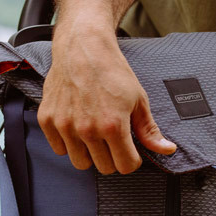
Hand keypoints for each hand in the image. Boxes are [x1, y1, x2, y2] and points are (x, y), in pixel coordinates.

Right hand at [37, 28, 176, 173]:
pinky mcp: (48, 120)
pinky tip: (77, 127)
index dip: (132, 160)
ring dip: (90, 153)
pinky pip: (59, 149)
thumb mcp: (138, 99)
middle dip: (112, 157)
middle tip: (113, 139)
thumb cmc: (112, 71)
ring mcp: (65, 125)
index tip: (130, 149)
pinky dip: (68, 143)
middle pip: (104, 168)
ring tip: (95, 134)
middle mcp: (87, 129)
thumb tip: (167, 150)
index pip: (125, 167)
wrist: (83, 47)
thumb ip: (149, 130)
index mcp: (113, 126)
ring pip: (80, 163)